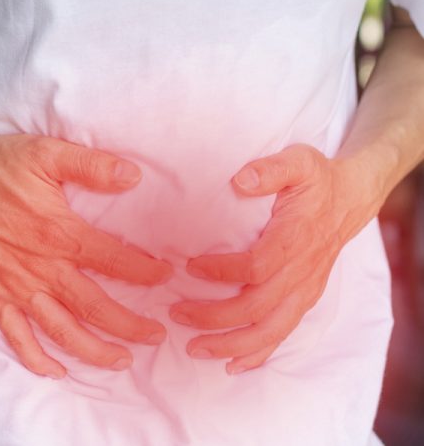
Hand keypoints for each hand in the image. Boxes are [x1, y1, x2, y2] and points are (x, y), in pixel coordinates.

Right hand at [0, 132, 171, 378]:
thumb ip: (90, 165)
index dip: (144, 272)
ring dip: (92, 351)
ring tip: (121, 361)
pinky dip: (35, 358)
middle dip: (129, 326)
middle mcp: (41, 269)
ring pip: (61, 330)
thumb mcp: (45, 153)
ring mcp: (16, 288)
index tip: (166, 278)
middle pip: (94, 307)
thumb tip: (133, 175)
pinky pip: (15, 337)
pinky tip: (56, 370)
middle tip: (156, 337)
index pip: (113, 260)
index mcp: (58, 233)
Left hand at [169, 144, 380, 374]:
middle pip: (257, 308)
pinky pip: (282, 335)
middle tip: (176, 313)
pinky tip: (232, 364)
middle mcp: (301, 273)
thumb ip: (270, 169)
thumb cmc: (317, 180)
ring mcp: (304, 291)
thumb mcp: (298, 161)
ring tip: (194, 348)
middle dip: (213, 316)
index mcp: (294, 240)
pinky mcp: (303, 299)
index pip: (257, 267)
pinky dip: (257, 354)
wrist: (351, 199)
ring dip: (230, 344)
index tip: (189, 267)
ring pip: (269, 331)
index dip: (222, 272)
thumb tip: (240, 180)